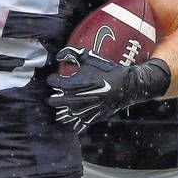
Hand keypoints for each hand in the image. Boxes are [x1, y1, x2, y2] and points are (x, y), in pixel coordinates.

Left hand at [47, 47, 170, 133]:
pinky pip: (78, 123)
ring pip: (65, 115)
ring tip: (63, 107)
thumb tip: (58, 55)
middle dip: (53, 97)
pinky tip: (75, 117)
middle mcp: (75, 99)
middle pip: (54, 101)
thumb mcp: (90, 58)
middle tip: (56, 93)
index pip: (53, 82)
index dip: (52, 79)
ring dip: (62, 110)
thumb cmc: (107, 70)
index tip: (54, 78)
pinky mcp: (91, 117)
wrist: (125, 85)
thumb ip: (72, 54)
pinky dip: (75, 121)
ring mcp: (83, 110)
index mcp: (73, 84)